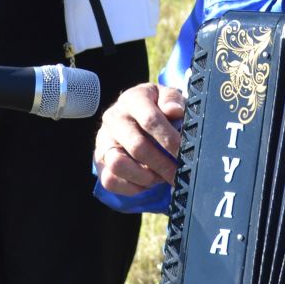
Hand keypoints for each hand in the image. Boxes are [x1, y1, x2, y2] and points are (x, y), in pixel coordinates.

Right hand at [93, 81, 184, 196]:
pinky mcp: (100, 160)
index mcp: (133, 99)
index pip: (150, 119)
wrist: (133, 117)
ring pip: (118, 164)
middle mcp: (114, 118)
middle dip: (162, 164)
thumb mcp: (166, 97)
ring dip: (145, 177)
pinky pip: (110, 180)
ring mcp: (103, 140)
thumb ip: (172, 100)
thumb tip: (174, 111)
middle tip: (179, 172)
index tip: (184, 152)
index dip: (169, 139)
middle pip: (136, 146)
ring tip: (161, 176)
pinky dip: (133, 186)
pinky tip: (148, 182)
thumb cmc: (155, 107)